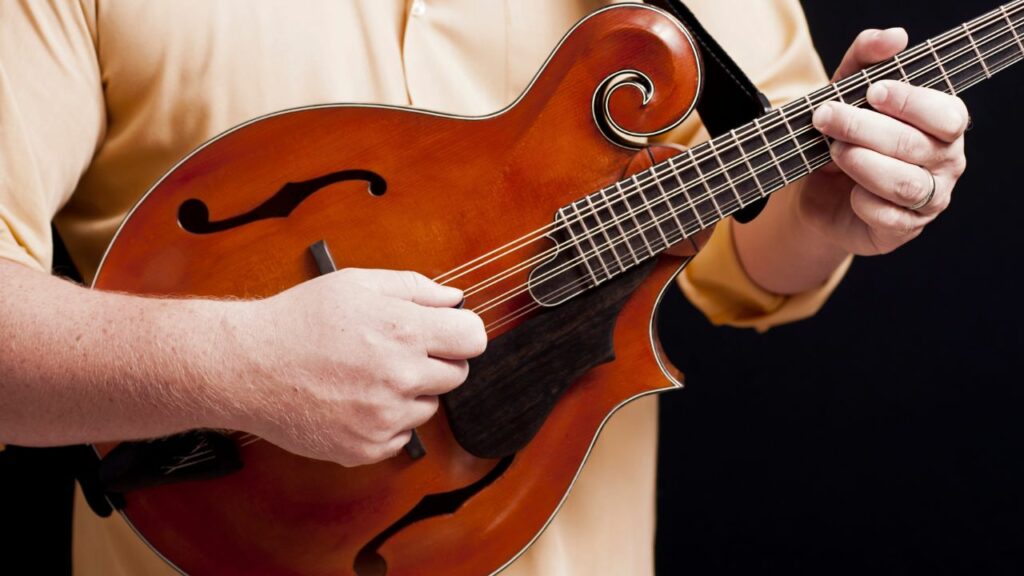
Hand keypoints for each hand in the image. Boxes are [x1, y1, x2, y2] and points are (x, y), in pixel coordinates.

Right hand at [227, 269, 486, 466]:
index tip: (447, 332)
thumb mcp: (357, 284)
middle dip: (436, 361)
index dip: (461, 332)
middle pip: (457, 375)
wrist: (246, 367)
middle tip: (396, 351)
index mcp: (405, 331)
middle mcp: (401, 377)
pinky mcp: (366, 448)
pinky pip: (401, 437)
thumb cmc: (298, 319)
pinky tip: (354, 400)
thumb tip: (454, 299)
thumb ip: (415, 288)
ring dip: (410, 393)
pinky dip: (386, 422)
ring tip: (366, 375)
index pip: (474, 339)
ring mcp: (384, 418)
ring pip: (428, 407)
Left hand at [801, 28, 968, 255]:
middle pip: (912, 145)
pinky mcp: (904, 228)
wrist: (819, 191)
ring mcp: (929, 199)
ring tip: (834, 151)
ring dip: (860, 163)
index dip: (910, 102)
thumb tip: (894, 37)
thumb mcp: (847, 91)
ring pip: (902, 183)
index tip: (872, 91)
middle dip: (862, 128)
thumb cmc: (845, 135)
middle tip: (825, 118)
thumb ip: (866, 59)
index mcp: (943, 123)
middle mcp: (945, 161)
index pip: (946, 113)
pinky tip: (847, 190)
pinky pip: (886, 215)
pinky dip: (861, 200)